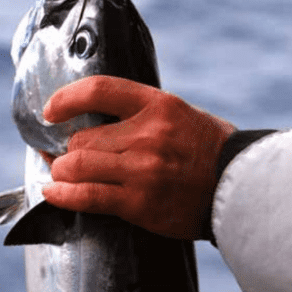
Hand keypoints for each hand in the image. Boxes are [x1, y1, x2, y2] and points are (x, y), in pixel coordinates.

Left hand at [41, 75, 235, 239]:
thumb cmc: (208, 150)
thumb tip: (93, 119)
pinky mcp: (140, 202)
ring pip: (77, 165)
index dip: (66, 99)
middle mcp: (148, 134)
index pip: (99, 90)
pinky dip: (62, 195)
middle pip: (81, 138)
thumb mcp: (180, 114)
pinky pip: (87, 197)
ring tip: (61, 176)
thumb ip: (140, 113)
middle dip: (66, 150)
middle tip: (63, 157)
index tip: (51, 110)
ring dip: (61, 172)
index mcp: (158, 105)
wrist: (240, 189)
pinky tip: (52, 192)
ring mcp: (143, 169)